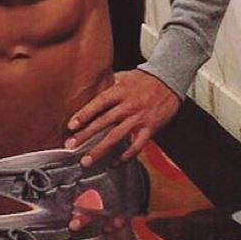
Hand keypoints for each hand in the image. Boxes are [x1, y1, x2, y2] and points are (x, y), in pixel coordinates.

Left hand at [65, 70, 179, 166]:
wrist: (170, 80)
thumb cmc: (145, 79)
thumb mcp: (126, 75)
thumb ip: (109, 83)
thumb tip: (91, 87)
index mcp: (120, 91)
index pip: (99, 103)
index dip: (84, 114)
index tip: (71, 125)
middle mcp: (128, 105)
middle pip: (104, 122)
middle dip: (86, 135)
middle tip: (70, 146)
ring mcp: (139, 118)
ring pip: (117, 136)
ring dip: (100, 150)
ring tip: (86, 161)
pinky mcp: (150, 129)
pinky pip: (136, 146)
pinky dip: (124, 157)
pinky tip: (113, 163)